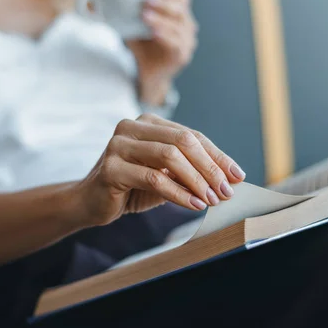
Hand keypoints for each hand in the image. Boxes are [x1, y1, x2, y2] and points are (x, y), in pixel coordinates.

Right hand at [79, 114, 246, 225]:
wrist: (90, 203)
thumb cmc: (131, 187)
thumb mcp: (166, 175)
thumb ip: (191, 171)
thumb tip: (230, 178)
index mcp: (148, 122)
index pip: (191, 135)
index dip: (217, 155)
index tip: (237, 175)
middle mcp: (132, 127)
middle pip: (183, 142)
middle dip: (210, 167)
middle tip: (227, 191)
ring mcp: (119, 145)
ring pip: (169, 157)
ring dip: (197, 180)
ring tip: (212, 199)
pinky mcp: (111, 168)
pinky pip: (153, 178)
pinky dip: (178, 193)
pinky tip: (194, 205)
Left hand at [126, 0, 197, 105]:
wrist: (147, 76)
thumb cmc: (142, 49)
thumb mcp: (131, 29)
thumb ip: (120, 16)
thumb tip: (91, 5)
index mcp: (178, 16)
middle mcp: (186, 28)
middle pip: (180, 11)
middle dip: (164, 5)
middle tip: (146, 2)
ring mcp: (186, 43)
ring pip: (178, 27)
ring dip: (161, 20)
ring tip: (145, 16)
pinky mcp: (181, 57)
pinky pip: (176, 44)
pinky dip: (165, 36)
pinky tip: (154, 33)